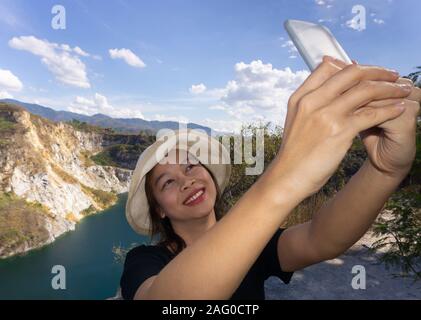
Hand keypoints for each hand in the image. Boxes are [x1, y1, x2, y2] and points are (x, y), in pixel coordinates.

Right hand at [278, 56, 411, 196]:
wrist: (287, 177)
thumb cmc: (294, 153)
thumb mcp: (296, 121)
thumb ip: (311, 103)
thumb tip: (329, 93)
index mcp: (301, 97)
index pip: (329, 67)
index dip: (353, 66)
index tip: (368, 72)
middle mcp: (312, 101)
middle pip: (351, 73)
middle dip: (377, 71)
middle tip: (393, 75)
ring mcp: (325, 115)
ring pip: (365, 90)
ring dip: (389, 88)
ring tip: (402, 90)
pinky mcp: (339, 132)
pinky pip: (371, 114)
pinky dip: (390, 109)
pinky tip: (400, 109)